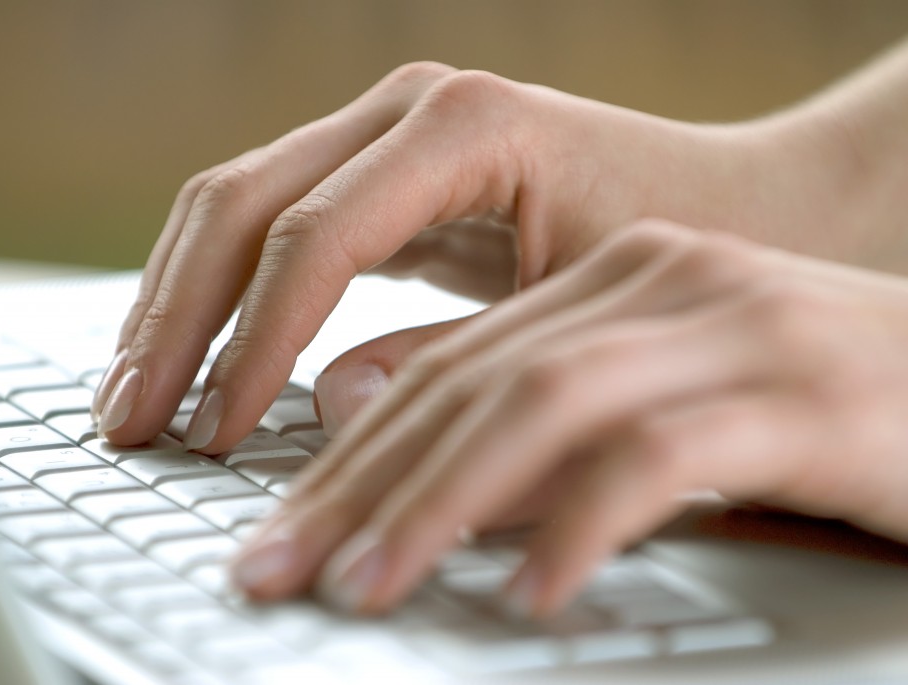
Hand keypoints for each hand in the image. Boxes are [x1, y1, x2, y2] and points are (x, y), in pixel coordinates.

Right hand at [89, 62, 855, 451]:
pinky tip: (188, 351)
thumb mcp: (567, 315)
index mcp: (460, 125)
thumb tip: (323, 409)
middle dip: (175, 319)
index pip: (314, 238)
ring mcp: (382, 134)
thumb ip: (448, 361)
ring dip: (174, 302)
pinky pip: (267, 223)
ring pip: (233, 205)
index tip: (216, 429)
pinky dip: (218, 291)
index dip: (252, 340)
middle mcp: (405, 110)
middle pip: (241, 204)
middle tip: (130, 417)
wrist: (726, 208)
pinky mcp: (376, 174)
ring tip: (132, 391)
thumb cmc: (670, 250)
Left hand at [231, 220, 907, 616]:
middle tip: (277, 567)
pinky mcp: (811, 395)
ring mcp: (737, 327)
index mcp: (617, 277)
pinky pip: (663, 457)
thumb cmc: (818, 399)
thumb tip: (377, 423)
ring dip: (438, 503)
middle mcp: (663, 281)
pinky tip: (531, 593)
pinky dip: (582, 524)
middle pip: (468, 382)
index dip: (347, 447)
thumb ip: (531, 407)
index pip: (446, 361)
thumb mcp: (658, 400)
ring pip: (543, 405)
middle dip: (356, 483)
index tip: (280, 527)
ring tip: (366, 586)